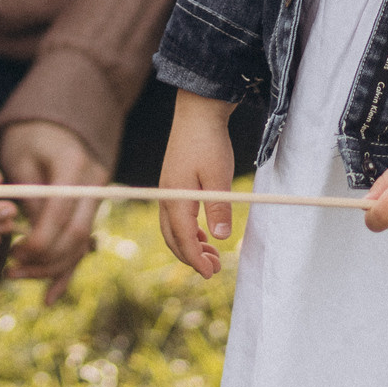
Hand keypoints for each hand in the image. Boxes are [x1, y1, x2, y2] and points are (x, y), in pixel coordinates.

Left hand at [0, 119, 106, 305]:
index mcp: (73, 167)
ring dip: (49, 268)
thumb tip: (24, 231)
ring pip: (79, 247)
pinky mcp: (90, 211)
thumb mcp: (18, 156)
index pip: (59, 215)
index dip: (37, 241)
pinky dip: (65, 270)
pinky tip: (48, 297)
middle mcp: (93, 185)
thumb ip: (25, 194)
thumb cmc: (28, 135)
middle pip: (75, 237)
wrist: (58, 120)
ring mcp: (96, 199)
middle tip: (10, 270)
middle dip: (43, 261)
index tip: (11, 253)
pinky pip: (81, 246)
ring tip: (14, 275)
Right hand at [157, 90, 236, 278]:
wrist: (197, 113)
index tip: (210, 273)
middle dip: (191, 257)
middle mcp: (167, 197)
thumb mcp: (218, 177)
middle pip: (172, 238)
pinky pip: (175, 217)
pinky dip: (187, 231)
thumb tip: (220, 239)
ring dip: (189, 245)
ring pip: (172, 228)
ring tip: (211, 254)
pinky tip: (204, 233)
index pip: (183, 238)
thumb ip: (219, 209)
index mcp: (176, 198)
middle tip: (214, 269)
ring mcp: (169, 190)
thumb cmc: (208, 143)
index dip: (196, 259)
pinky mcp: (174, 184)